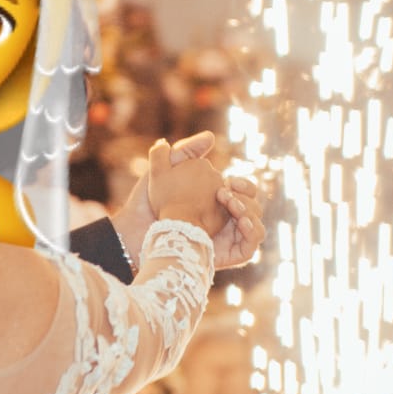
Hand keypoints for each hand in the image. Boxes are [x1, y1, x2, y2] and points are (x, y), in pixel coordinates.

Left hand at [112, 131, 264, 270]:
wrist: (137, 230)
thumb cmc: (148, 200)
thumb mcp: (165, 169)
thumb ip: (186, 151)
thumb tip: (210, 136)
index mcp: (217, 201)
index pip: (244, 192)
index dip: (243, 185)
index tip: (229, 179)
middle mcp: (226, 220)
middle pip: (253, 208)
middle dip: (247, 198)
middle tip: (226, 194)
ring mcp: (227, 239)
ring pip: (255, 226)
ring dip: (249, 212)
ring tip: (231, 206)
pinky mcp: (226, 256)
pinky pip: (249, 247)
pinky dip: (252, 233)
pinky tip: (241, 222)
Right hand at [146, 140, 225, 231]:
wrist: (182, 224)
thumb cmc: (167, 197)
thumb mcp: (156, 171)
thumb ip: (159, 152)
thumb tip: (163, 141)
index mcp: (199, 163)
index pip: (190, 166)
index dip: (179, 177)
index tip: (171, 187)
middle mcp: (215, 175)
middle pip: (201, 178)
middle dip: (191, 186)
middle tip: (178, 198)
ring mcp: (223, 193)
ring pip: (209, 193)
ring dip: (200, 198)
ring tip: (186, 209)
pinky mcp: (227, 210)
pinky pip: (215, 207)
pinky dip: (207, 211)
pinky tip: (195, 217)